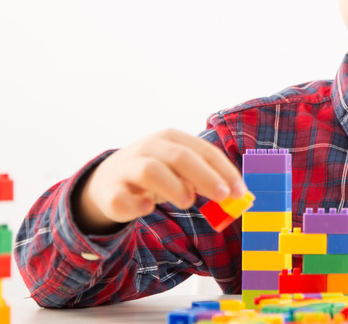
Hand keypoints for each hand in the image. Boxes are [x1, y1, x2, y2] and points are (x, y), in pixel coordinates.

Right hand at [74, 129, 249, 233]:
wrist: (107, 180)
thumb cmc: (157, 174)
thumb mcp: (181, 171)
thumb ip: (205, 179)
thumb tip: (235, 196)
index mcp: (171, 139)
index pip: (204, 151)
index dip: (224, 171)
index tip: (240, 192)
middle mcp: (149, 148)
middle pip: (180, 157)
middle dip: (205, 177)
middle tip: (221, 196)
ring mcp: (127, 168)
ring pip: (151, 171)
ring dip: (174, 188)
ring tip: (187, 202)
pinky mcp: (110, 192)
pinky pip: (122, 199)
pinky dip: (136, 205)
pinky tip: (147, 208)